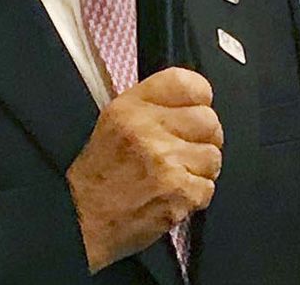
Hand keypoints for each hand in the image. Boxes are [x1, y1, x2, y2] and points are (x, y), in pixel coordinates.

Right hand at [66, 67, 222, 271]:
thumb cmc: (102, 171)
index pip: (186, 83)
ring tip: (175, 173)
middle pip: (208, 120)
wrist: (86, 216)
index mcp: (132, 106)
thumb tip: (192, 99)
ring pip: (213, 155)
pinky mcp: (179, 192)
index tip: (197, 105)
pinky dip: (195, 194)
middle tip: (186, 146)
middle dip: (204, 136)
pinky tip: (173, 192)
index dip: (199, 95)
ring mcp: (165, 161)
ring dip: (200, 168)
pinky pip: (208, 186)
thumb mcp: (115, 120)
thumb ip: (152, 104)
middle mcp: (148, 129)